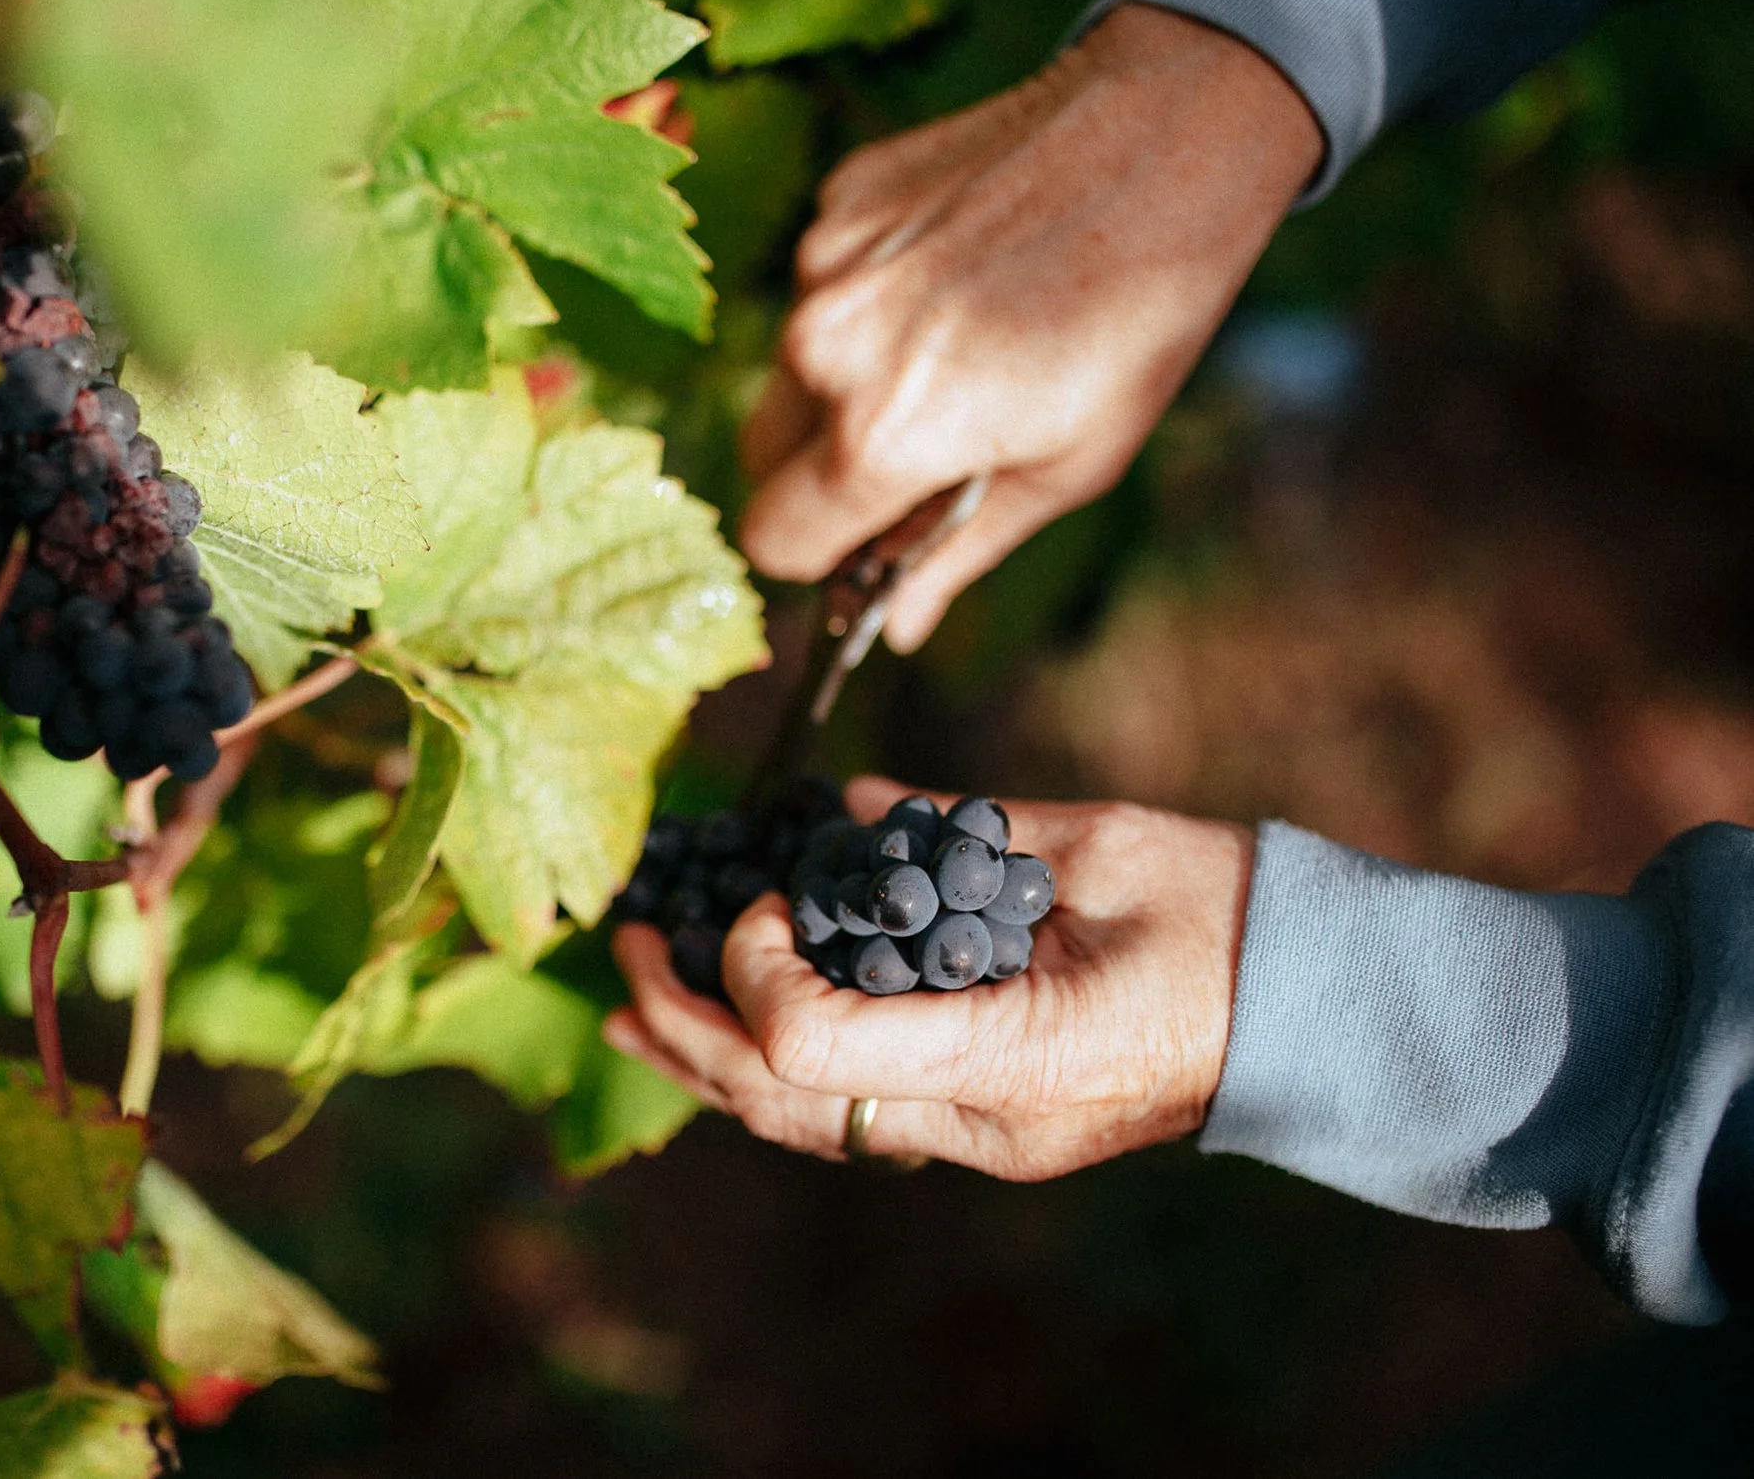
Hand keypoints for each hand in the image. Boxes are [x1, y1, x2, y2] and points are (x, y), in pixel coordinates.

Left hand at [602, 777, 1255, 1174]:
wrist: (1328, 1011)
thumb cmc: (1231, 914)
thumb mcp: (1095, 852)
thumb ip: (961, 836)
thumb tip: (848, 813)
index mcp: (1012, 1051)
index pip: (811, 1046)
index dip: (753, 970)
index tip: (761, 897)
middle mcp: (985, 1118)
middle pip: (782, 1100)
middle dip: (684, 1026)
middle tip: (621, 953)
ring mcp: (988, 1137)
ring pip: (807, 1126)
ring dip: (707, 1066)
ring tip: (632, 1014)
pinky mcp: (993, 1127)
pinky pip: (856, 1117)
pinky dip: (778, 1076)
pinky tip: (724, 1039)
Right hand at [741, 2, 1322, 648]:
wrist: (1163, 141)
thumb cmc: (1135, 320)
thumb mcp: (1067, 467)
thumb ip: (956, 553)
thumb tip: (894, 629)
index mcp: (880, 436)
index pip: (772, 540)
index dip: (821, 554)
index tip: (870, 538)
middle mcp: (825, 350)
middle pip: (763, 456)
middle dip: (820, 470)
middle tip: (920, 447)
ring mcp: (822, 265)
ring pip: (792, 365)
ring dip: (848, 377)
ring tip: (959, 340)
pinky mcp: (837, 200)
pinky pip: (822, 283)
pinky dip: (871, 296)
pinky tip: (958, 269)